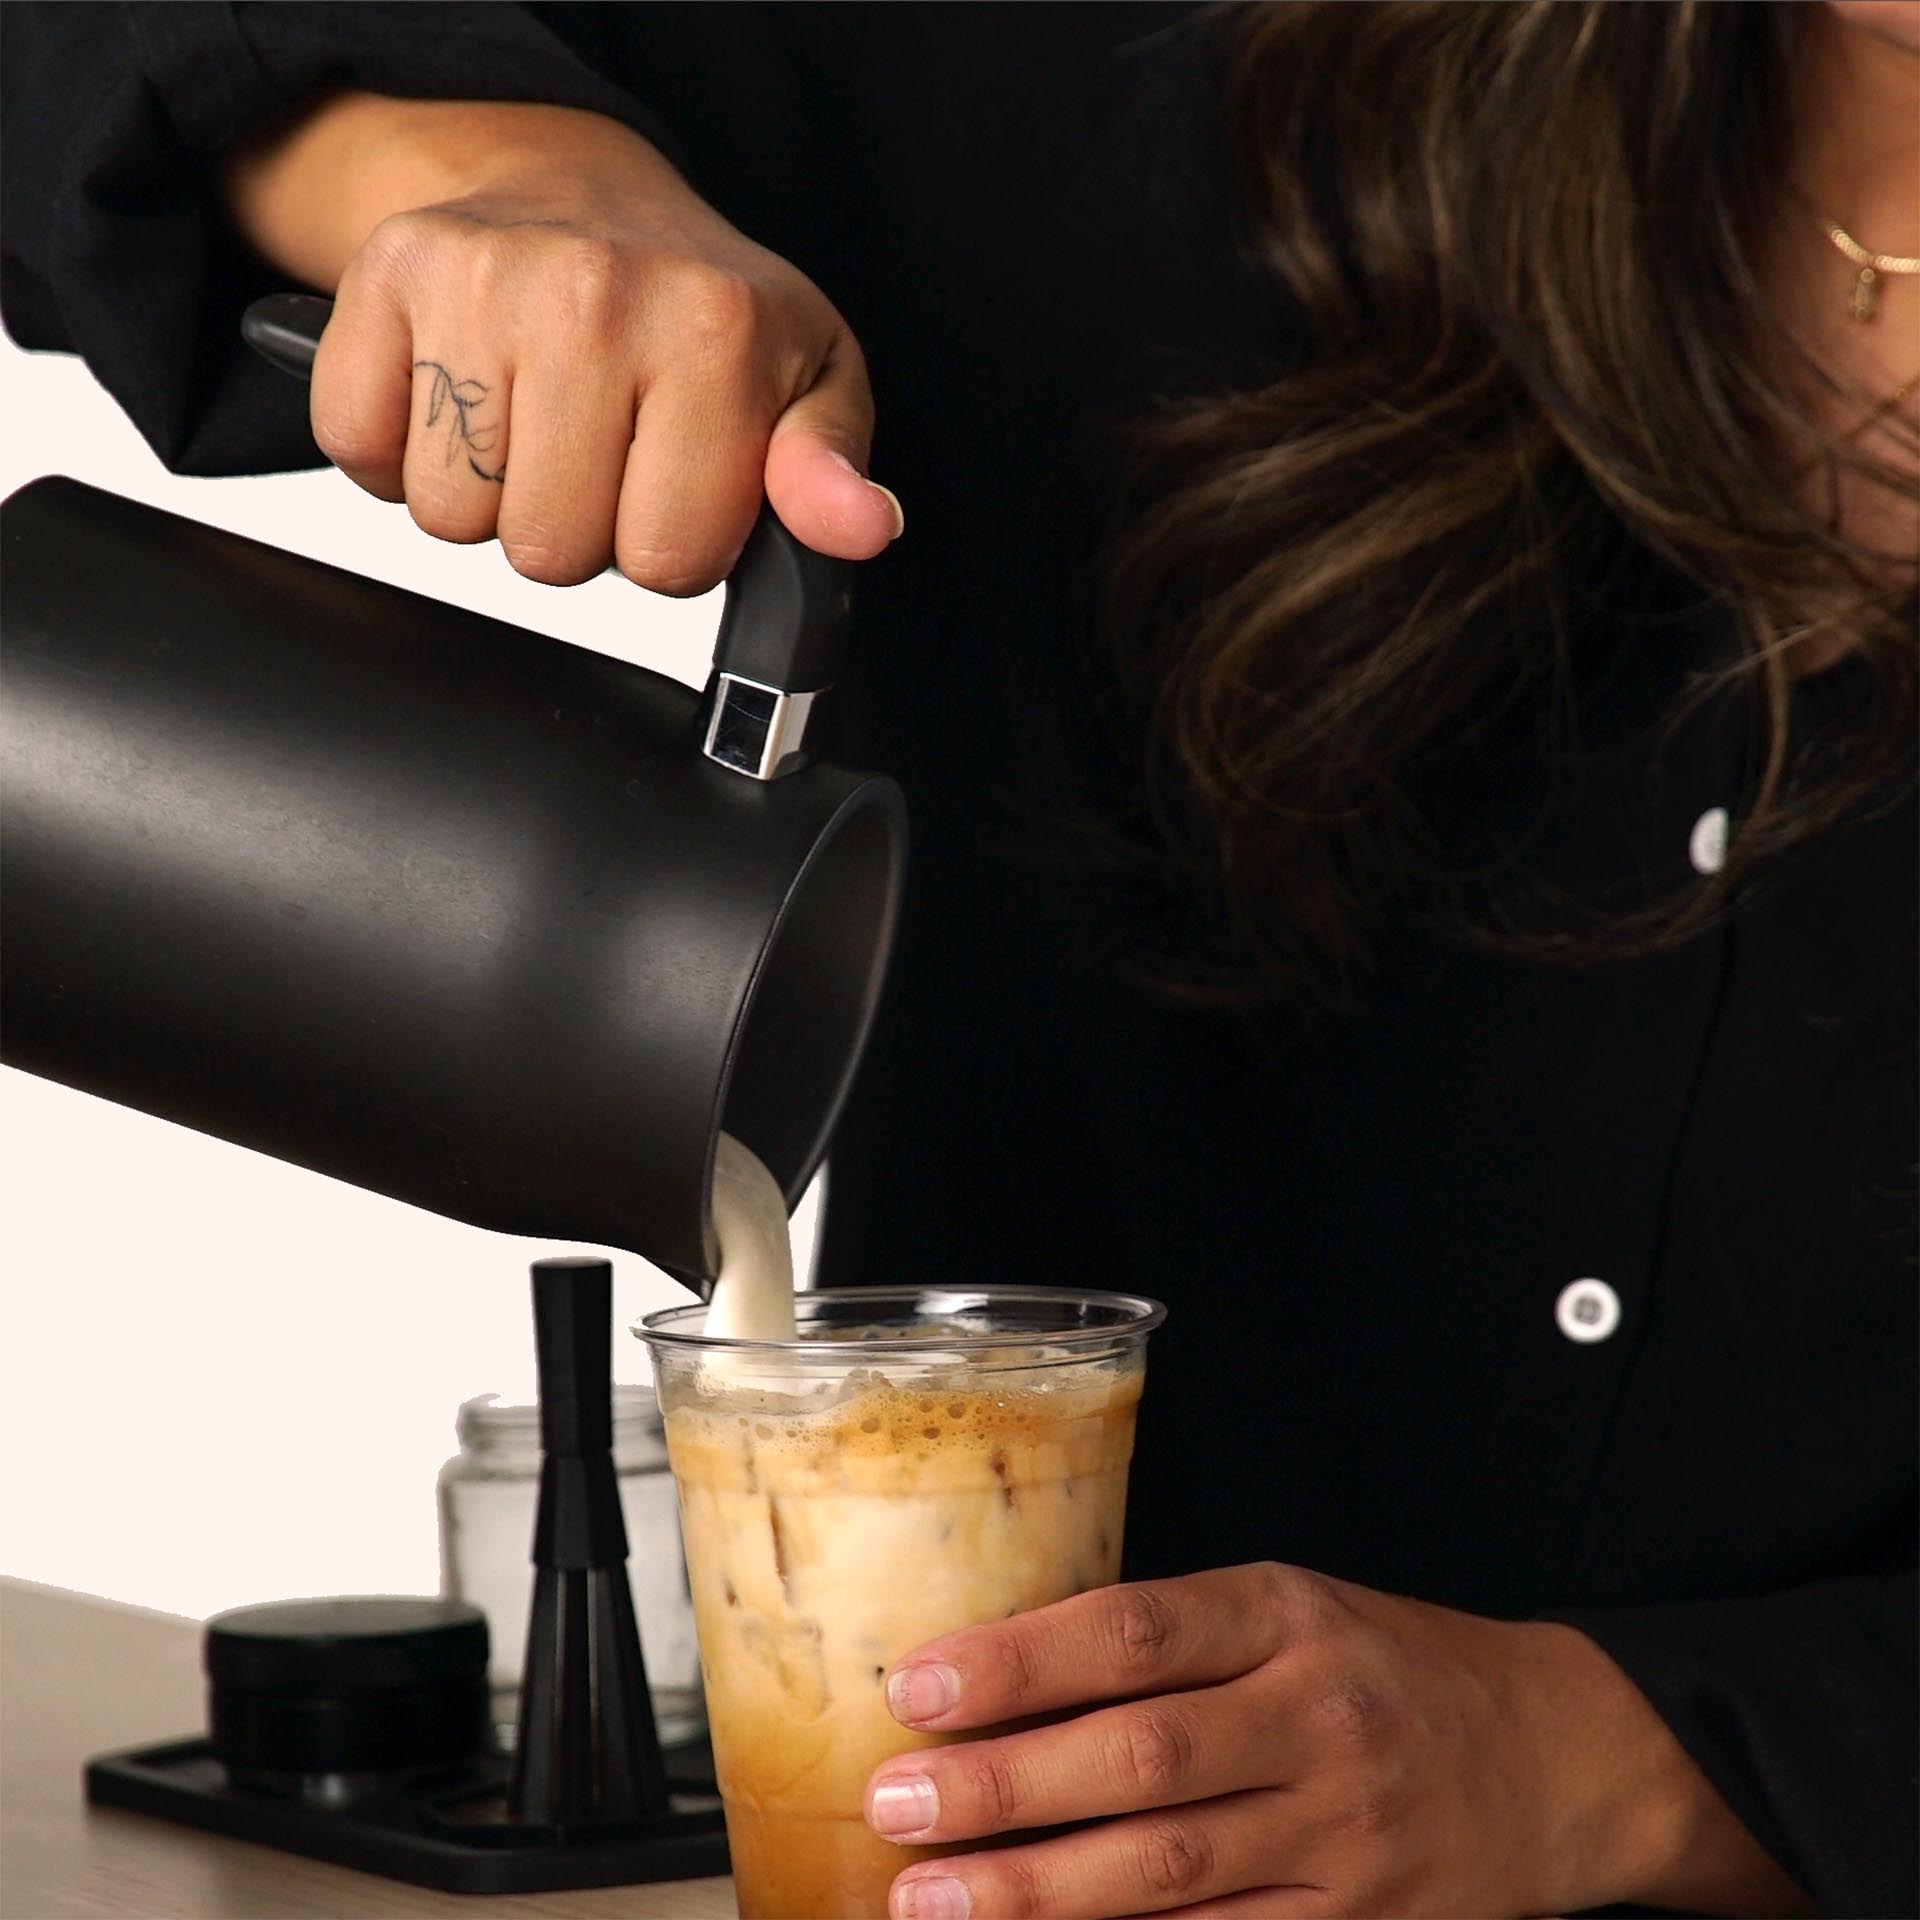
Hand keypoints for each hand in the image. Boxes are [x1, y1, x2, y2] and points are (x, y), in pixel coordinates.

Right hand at [225, 93, 899, 590]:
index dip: (669, 547)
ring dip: (489, 497)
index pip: (667, 560)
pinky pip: (360, 450)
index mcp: (714, 332)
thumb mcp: (807, 382)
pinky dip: (397, 452)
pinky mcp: (388, 278)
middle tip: (600, 454)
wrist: (577, 186)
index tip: (674, 489)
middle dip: (577, 530)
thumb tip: (860, 529)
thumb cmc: (699, 305)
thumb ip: (829, 470)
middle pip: (550, 551)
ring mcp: (482, 281)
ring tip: (535, 426)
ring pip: (453, 516)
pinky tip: (459, 400)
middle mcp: (596, 298)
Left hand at [864, 1563, 1807, 1917]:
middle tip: (895, 1799)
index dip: (1019, 1660)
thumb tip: (1006, 1676)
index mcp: (1286, 1615)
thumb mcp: (1293, 1608)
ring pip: (1169, 1869)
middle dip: (1004, 1786)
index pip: (1134, 1628)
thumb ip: (1172, 1638)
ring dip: (1036, 1890)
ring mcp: (1342, 1831)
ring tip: (930, 1898)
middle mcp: (1316, 1716)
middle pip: (1141, 1755)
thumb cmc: (1390, 1665)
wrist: (1560, 1752)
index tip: (918, 1684)